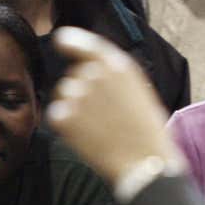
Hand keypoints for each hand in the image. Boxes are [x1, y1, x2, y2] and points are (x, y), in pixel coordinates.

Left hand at [49, 27, 180, 182]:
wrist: (145, 163)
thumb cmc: (148, 132)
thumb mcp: (139, 92)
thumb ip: (114, 76)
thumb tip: (91, 69)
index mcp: (118, 65)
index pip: (84, 44)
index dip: (71, 41)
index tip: (62, 41)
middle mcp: (95, 74)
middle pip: (73, 76)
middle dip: (82, 91)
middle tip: (105, 116)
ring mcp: (78, 94)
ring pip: (63, 95)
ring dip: (73, 108)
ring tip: (99, 128)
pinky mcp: (64, 117)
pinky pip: (56, 115)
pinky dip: (66, 127)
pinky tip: (88, 137)